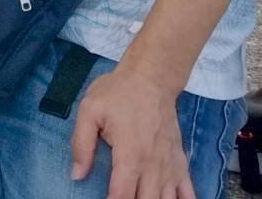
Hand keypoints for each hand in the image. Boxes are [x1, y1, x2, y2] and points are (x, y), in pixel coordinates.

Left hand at [70, 65, 194, 198]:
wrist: (151, 77)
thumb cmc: (118, 92)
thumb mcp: (90, 109)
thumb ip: (81, 144)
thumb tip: (76, 174)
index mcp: (130, 155)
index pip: (122, 195)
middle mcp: (153, 166)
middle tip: (119, 197)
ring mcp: (169, 166)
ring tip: (140, 198)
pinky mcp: (180, 162)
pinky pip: (187, 192)